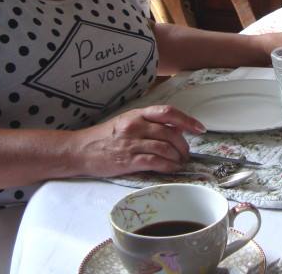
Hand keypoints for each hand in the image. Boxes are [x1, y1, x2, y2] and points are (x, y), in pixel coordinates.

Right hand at [71, 105, 205, 177]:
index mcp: (138, 114)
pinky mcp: (128, 160)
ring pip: (165, 148)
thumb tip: (175, 130)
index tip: (199, 128)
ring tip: (180, 162)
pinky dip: (168, 166)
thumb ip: (149, 124)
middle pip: (171, 132)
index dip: (187, 120)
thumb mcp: (127, 122)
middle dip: (184, 145)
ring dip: (178, 157)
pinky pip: (155, 162)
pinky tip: (171, 168)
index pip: (168, 112)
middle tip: (186, 153)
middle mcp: (136, 126)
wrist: (81, 150)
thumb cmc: (106, 137)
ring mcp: (132, 143)